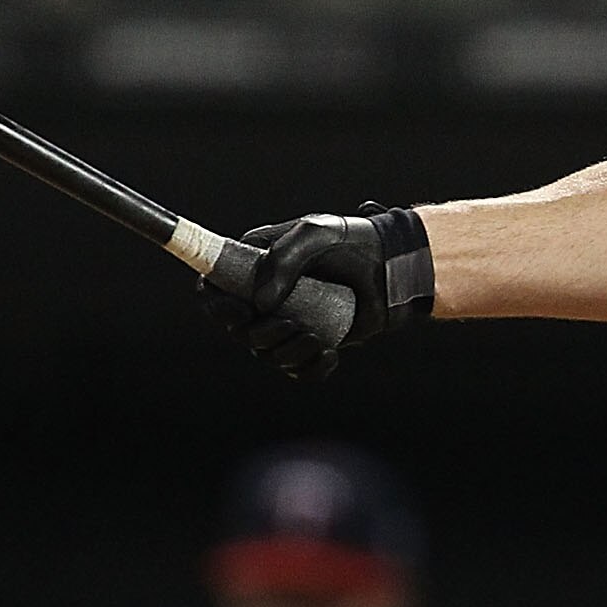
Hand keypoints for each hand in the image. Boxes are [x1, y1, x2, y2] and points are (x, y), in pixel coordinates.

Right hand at [200, 205, 431, 379]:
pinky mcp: (312, 343)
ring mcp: (287, 322)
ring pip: (267, 354)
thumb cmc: (351, 242)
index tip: (242, 312)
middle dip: (259, 335)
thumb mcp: (315, 235)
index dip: (218, 307)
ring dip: (287, 354)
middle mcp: (264, 297)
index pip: (213, 291)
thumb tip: (260, 304)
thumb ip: (283, 259)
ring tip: (316, 339)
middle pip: (238, 330)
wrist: (392, 266)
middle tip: (291, 325)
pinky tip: (329, 354)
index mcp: (252, 266)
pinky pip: (298, 370)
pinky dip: (310, 369)